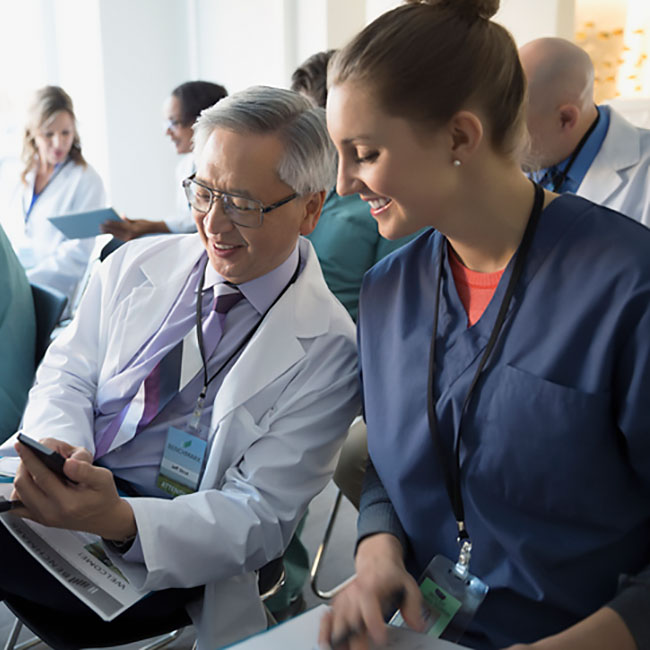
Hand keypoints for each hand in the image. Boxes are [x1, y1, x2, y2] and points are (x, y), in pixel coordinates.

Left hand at [11, 437, 136, 540]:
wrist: (105, 518)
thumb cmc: (103, 496)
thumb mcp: (104, 478)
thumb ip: (86, 470)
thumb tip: (68, 463)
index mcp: (68, 502)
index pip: (42, 476)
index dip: (31, 458)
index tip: (25, 446)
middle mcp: (52, 512)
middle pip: (25, 484)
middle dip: (25, 464)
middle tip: (31, 452)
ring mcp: (44, 517)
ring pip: (19, 493)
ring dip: (22, 475)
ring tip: (33, 464)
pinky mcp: (40, 518)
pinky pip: (19, 505)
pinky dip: (21, 490)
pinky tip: (31, 481)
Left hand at [100, 215, 168, 240]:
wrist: (156, 233)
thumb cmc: (147, 225)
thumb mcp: (138, 220)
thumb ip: (129, 220)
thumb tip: (121, 216)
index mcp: (132, 228)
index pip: (119, 225)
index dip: (111, 223)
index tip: (104, 221)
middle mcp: (131, 235)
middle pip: (116, 231)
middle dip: (107, 229)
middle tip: (100, 226)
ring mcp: (131, 239)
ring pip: (117, 236)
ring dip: (109, 233)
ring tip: (102, 230)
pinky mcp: (131, 242)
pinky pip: (120, 238)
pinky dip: (114, 235)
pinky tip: (110, 233)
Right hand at [319, 533, 423, 649]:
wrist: (376, 559)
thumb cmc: (390, 574)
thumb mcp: (409, 585)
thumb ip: (413, 605)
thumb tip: (417, 624)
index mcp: (372, 585)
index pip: (368, 600)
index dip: (373, 620)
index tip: (380, 637)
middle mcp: (355, 591)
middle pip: (350, 615)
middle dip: (353, 637)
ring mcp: (345, 597)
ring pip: (336, 618)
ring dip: (338, 636)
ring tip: (340, 649)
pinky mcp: (338, 603)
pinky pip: (328, 616)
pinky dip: (325, 629)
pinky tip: (325, 640)